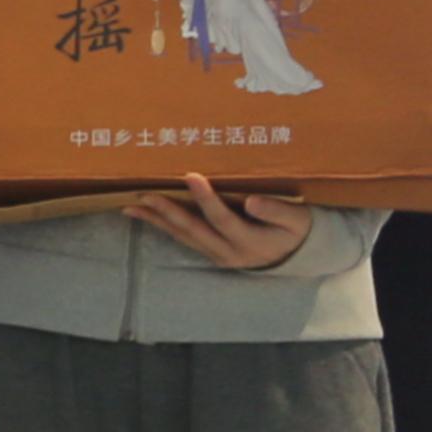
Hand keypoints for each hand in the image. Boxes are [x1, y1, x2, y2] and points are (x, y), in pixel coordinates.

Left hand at [122, 177, 315, 270]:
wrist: (299, 256)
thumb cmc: (299, 230)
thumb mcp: (297, 220)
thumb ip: (277, 210)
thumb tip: (252, 201)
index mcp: (251, 242)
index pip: (222, 218)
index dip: (206, 198)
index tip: (190, 176)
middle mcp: (229, 253)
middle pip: (193, 231)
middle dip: (167, 212)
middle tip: (144, 195)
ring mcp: (218, 256)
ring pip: (183, 237)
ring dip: (157, 221)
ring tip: (131, 207)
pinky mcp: (212, 253)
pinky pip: (185, 239)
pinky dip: (164, 226)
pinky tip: (146, 215)